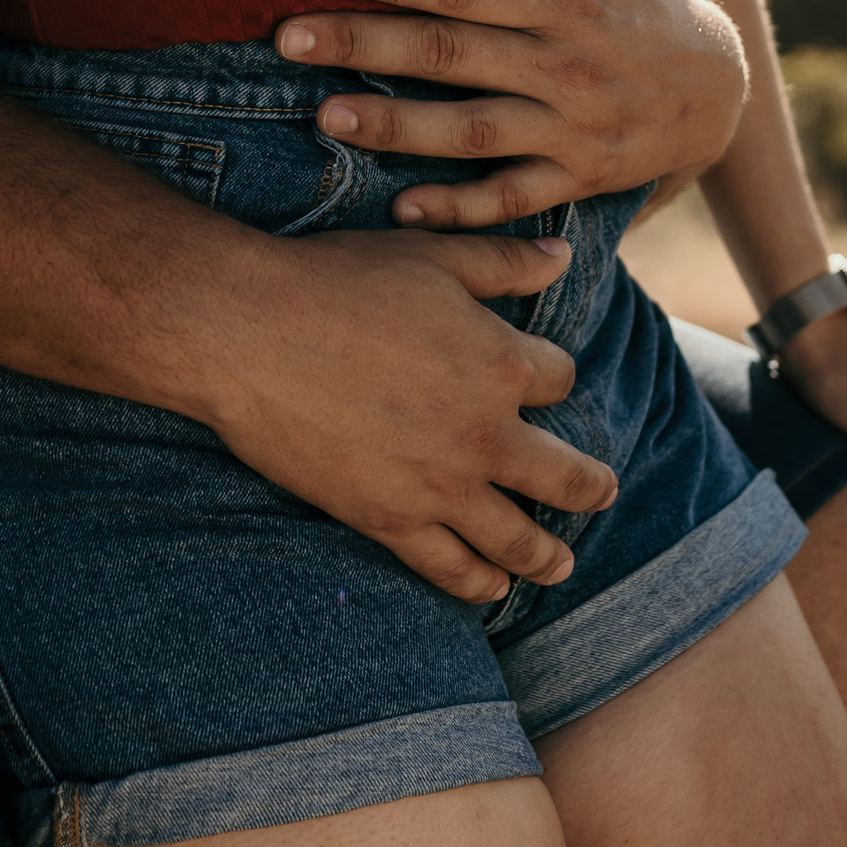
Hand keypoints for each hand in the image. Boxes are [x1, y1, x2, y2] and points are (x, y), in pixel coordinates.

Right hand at [202, 226, 621, 603]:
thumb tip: (562, 256)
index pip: (560, 380)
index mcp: (502, 363)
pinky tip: (491, 590)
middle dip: (589, 487)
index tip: (538, 380)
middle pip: (565, 477)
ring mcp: (439, 486)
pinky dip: (477, 584)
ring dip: (546, 556)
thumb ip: (503, 262)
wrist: (247, 334)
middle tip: (600, 494)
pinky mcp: (389, 520)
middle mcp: (485, 434)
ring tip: (559, 566)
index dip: (551, 377)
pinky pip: (449, 568)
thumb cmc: (335, 282)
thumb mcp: (430, 257)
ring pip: (517, 538)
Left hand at [273, 0, 747, 226]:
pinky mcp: (578, 179)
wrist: (716, 88)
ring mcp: (571, 127)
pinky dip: (460, 209)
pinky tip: (404, 209)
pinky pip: (512, 199)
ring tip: (327, 118)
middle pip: (451, 52)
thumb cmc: (632, 3)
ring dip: (397, 126)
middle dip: (366, 43)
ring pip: (472, 129)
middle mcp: (565, 63)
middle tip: (289, 37)